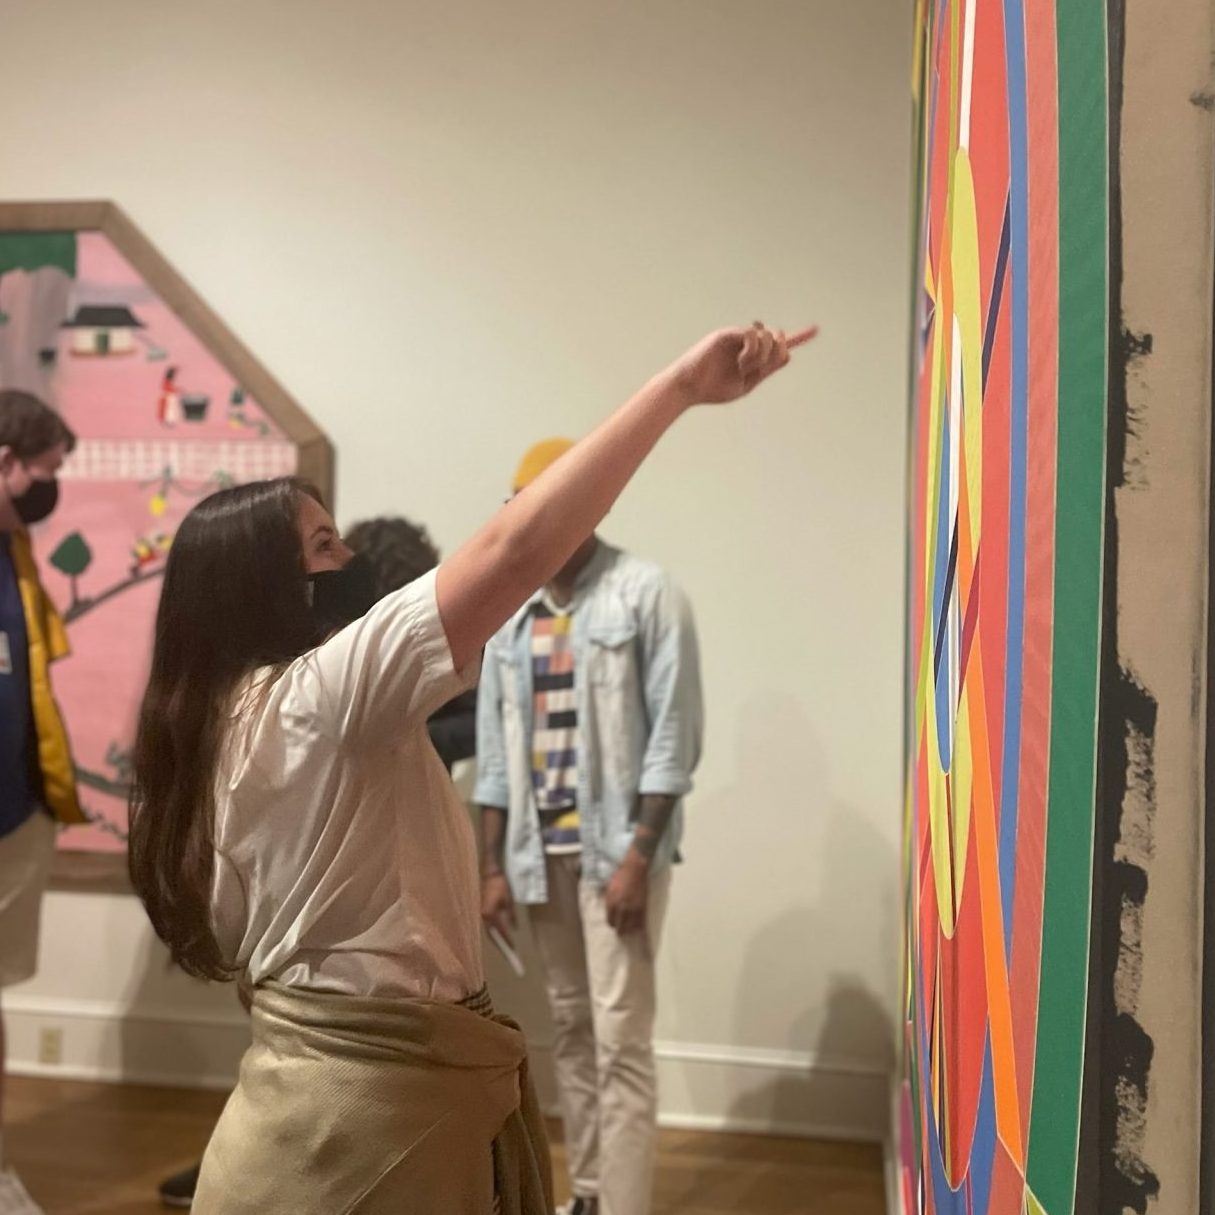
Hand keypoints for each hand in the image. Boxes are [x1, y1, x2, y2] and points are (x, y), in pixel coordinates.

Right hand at [481, 872, 516, 945]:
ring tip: (504, 946)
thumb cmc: (501, 885)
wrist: (489, 874)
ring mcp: (481, 914)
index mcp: (491, 913)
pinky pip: (487, 925)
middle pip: (492, 934)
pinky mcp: (481, 911)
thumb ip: (511, 915)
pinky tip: (498, 935)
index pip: (500, 931)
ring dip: (496, 939)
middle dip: (500, 943)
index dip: (507, 940)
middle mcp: (484, 916)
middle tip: (508, 952)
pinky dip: (493, 931)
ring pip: (489, 930)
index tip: (513, 948)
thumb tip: (515, 928)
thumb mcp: (509, 900)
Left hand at [605, 855, 649, 935]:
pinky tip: (638, 928)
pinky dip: (639, 927)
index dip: (612, 923)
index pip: (610, 921)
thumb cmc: (620, 876)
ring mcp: (633, 909)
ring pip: (631, 928)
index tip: (614, 923)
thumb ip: (609, 901)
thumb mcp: (609, 888)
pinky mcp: (643, 908)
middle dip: (620, 929)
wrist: (635, 869)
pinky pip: (641, 923)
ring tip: (629, 929)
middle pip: (620, 928)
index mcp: (611, 903)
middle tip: (621, 929)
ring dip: (629, 929)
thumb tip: (609, 911)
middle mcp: (621, 908)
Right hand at [668, 322, 795, 405]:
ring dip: (762, 356)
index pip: (779, 345)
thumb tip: (787, 355)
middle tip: (757, 369)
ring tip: (743, 368)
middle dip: (776, 354)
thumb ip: (767, 370)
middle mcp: (747, 343)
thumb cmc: (712, 389)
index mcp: (753, 357)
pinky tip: (740, 362)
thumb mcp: (747, 384)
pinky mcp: (728, 333)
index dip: (798, 337)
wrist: (688, 388)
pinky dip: (752, 352)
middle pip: (779, 340)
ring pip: (769, 336)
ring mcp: (738, 337)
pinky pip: (753, 335)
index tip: (815, 330)